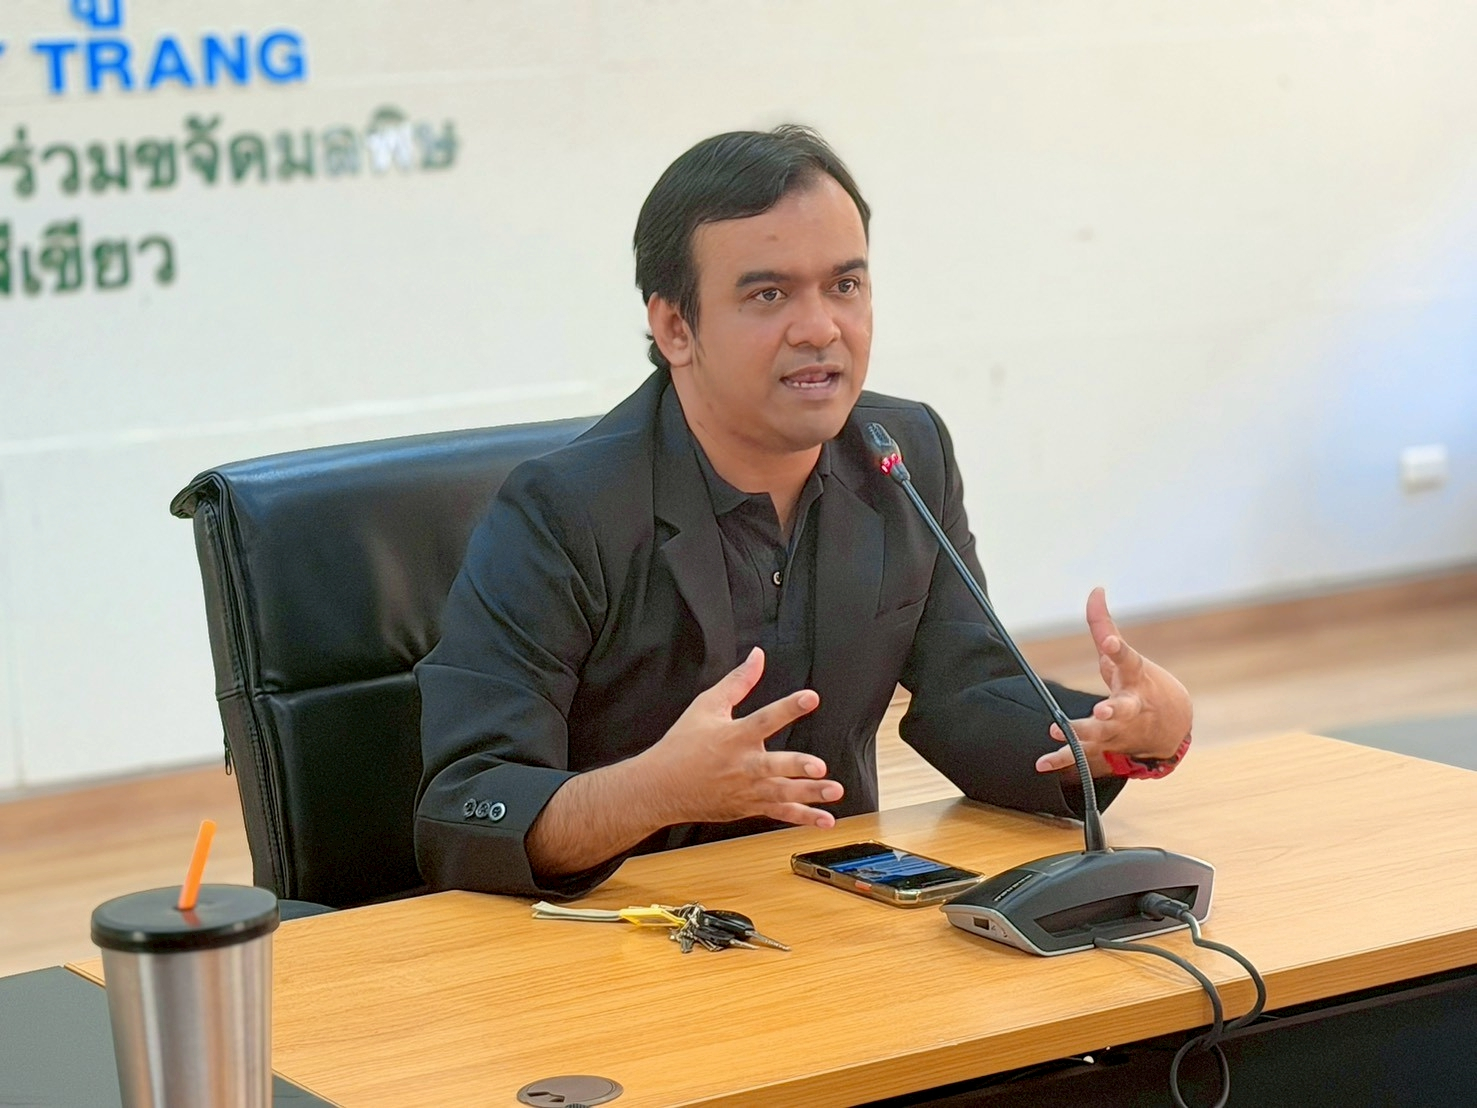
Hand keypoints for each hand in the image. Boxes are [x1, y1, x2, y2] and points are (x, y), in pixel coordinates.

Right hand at [640, 646, 841, 826]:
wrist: (660, 788)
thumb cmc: (682, 744)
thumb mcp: (706, 706)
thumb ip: (737, 682)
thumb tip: (758, 656)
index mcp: (734, 736)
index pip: (764, 719)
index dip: (788, 707)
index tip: (811, 697)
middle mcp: (743, 764)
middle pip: (774, 766)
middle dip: (797, 767)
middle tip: (819, 767)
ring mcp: (747, 790)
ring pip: (783, 792)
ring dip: (810, 794)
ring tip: (835, 792)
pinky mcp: (749, 807)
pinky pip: (779, 813)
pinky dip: (803, 818)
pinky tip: (826, 820)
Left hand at [1035, 587, 1192, 776]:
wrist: (1172, 729)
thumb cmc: (1144, 685)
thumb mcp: (1128, 656)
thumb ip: (1104, 626)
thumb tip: (1095, 589)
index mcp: (1136, 678)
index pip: (1128, 660)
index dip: (1118, 649)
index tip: (1109, 642)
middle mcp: (1130, 708)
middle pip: (1121, 710)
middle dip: (1112, 712)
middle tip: (1101, 711)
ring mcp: (1118, 731)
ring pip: (1101, 736)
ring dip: (1082, 735)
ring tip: (1059, 731)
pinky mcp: (1105, 748)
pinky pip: (1082, 757)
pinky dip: (1062, 761)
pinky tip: (1041, 763)